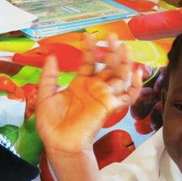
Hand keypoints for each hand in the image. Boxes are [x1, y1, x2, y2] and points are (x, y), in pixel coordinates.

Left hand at [35, 34, 141, 157]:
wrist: (59, 143)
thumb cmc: (52, 124)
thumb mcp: (45, 96)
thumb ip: (48, 77)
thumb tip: (52, 57)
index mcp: (80, 85)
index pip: (89, 63)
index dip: (90, 50)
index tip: (88, 36)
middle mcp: (94, 89)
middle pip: (109, 66)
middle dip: (112, 51)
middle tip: (112, 36)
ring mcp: (104, 97)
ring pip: (120, 76)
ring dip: (125, 62)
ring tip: (124, 46)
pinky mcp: (110, 106)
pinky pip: (128, 96)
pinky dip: (135, 85)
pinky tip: (136, 72)